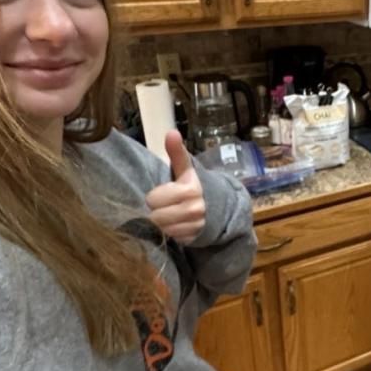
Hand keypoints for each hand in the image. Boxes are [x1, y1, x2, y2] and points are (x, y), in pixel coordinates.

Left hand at [145, 130, 205, 244]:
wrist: (216, 207)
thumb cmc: (191, 185)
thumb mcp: (185, 169)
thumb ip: (177, 152)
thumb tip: (171, 132)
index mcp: (190, 189)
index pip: (153, 199)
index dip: (154, 197)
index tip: (161, 194)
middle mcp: (195, 209)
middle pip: (156, 217)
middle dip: (155, 212)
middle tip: (161, 207)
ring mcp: (194, 226)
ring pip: (161, 229)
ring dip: (160, 224)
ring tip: (166, 216)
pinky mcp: (192, 239)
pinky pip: (169, 238)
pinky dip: (167, 234)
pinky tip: (172, 226)